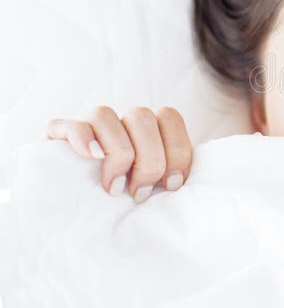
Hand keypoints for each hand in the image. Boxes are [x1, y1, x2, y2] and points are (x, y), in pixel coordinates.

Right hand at [46, 106, 192, 203]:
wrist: (75, 208)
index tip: (171, 185)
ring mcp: (89, 127)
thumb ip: (170, 178)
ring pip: (105, 115)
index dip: (176, 150)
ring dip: (117, 154)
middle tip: (139, 193)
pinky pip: (71, 124)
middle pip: (142, 117)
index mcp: (148, 129)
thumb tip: (184, 188)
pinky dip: (82, 138)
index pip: (169, 117)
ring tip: (114, 188)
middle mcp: (120, 122)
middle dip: (148, 160)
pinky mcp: (58, 136)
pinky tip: (91, 158)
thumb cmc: (127, 200)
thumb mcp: (154, 188)